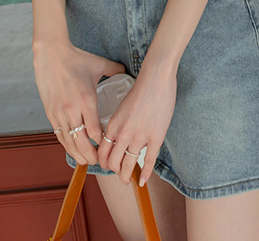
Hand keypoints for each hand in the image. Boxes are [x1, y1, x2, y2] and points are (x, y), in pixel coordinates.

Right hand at [34, 40, 123, 165]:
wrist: (51, 55)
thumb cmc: (76, 59)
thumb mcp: (98, 64)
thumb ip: (114, 69)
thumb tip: (126, 71)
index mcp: (86, 100)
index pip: (95, 131)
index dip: (102, 143)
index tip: (109, 146)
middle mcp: (72, 110)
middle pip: (82, 143)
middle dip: (91, 155)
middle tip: (99, 161)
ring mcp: (60, 113)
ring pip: (69, 143)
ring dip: (78, 154)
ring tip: (86, 160)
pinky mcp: (50, 113)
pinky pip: (59, 135)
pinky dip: (66, 145)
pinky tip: (72, 149)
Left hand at [98, 61, 176, 185]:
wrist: (156, 78)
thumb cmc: (140, 88)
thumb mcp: (122, 107)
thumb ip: (120, 123)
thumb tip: (120, 136)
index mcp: (113, 125)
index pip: (102, 153)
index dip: (104, 163)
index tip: (108, 165)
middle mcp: (124, 134)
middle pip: (113, 163)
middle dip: (115, 172)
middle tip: (119, 173)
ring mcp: (140, 137)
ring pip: (129, 165)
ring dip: (127, 176)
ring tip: (128, 180)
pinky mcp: (156, 137)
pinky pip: (149, 161)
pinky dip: (145, 174)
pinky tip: (143, 181)